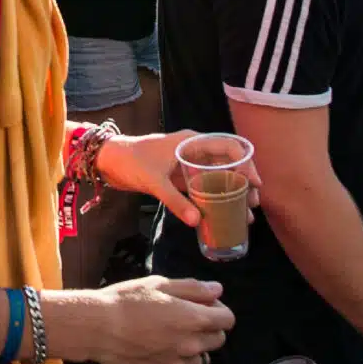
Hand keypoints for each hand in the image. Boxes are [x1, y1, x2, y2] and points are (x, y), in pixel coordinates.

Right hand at [47, 278, 233, 363]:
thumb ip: (192, 288)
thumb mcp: (158, 284)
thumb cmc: (126, 300)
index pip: (228, 320)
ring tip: (171, 339)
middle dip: (208, 329)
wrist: (97, 327)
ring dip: (194, 350)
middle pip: (218, 341)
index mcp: (194, 319)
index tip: (203, 305)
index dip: (218, 310)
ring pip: (201, 361)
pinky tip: (163, 358)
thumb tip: (218, 290)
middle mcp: (191, 345)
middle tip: (185, 320)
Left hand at [90, 128, 260, 228]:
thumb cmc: (130, 161)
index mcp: (191, 142)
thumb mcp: (153, 181)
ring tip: (245, 214)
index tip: (255, 184)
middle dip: (244, 182)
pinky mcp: (180, 177)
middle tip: (253, 204)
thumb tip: (197, 222)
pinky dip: (214, 199)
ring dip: (231, 193)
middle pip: (228, 163)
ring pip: (217, 176)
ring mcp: (187, 164)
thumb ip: (175, 201)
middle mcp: (193, 150)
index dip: (246, 163)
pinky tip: (222, 215)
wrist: (107, 160)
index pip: (229, 146)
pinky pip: (203, 187)